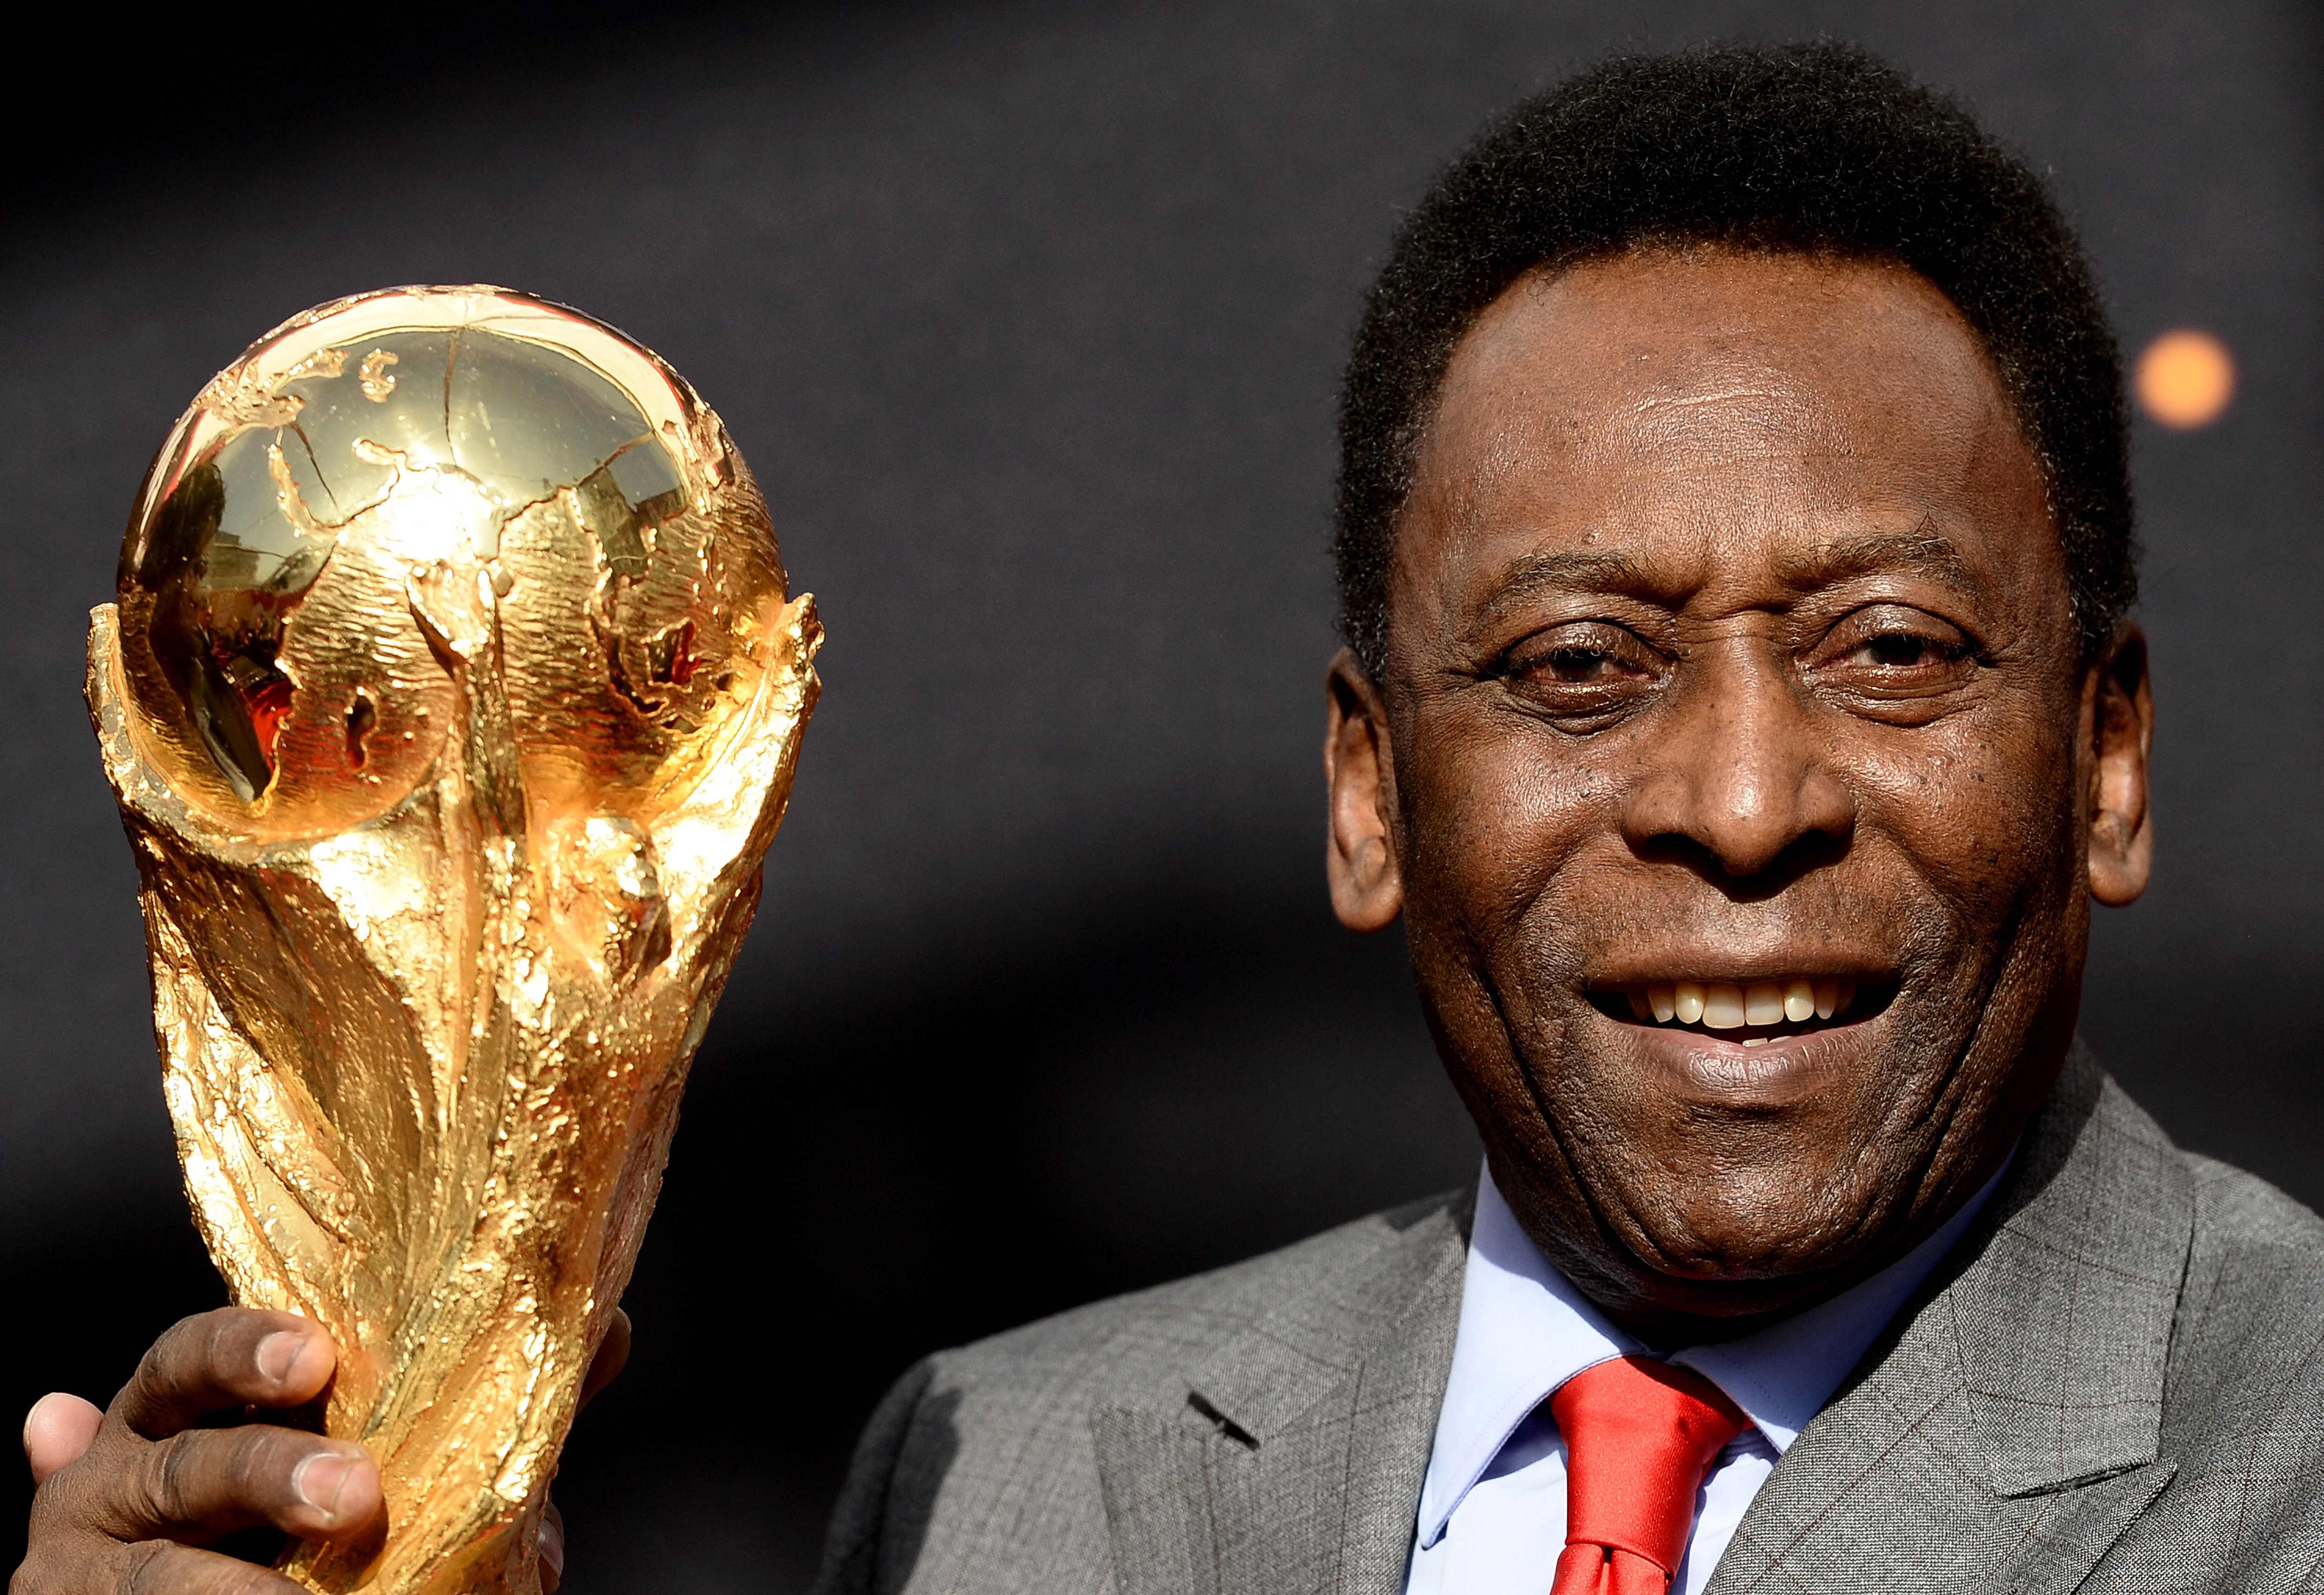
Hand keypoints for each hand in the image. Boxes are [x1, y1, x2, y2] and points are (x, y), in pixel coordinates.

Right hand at [13, 1306, 629, 1593]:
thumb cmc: (279, 1519)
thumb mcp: (360, 1448)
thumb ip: (476, 1400)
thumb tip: (609, 1336)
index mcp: (182, 1409)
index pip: (197, 1356)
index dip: (250, 1349)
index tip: (319, 1357)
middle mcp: (123, 1473)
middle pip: (190, 1461)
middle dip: (270, 1473)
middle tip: (356, 1495)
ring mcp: (90, 1567)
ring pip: (161, 1572)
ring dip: (238, 1591)